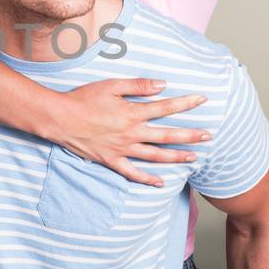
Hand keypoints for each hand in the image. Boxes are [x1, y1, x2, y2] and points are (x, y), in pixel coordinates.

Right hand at [47, 78, 211, 185]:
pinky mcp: (111, 160)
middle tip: (208, 136)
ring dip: (176, 157)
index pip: (166, 107)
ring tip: (194, 158)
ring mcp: (122, 149)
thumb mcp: (111, 86)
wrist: (60, 119)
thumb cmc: (83, 99)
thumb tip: (162, 86)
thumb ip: (138, 85)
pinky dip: (147, 179)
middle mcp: (131, 133)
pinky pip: (132, 173)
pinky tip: (160, 183)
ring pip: (155, 156)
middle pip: (167, 135)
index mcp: (132, 112)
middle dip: (190, 135)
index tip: (203, 100)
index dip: (186, 103)